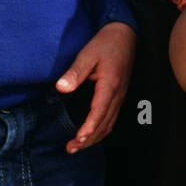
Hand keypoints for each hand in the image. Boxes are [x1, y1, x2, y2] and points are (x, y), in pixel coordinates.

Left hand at [54, 21, 134, 152]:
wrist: (124, 35)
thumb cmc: (105, 44)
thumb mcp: (87, 54)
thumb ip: (74, 73)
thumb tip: (60, 88)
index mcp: (110, 84)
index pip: (99, 112)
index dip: (89, 128)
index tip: (79, 140)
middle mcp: (118, 94)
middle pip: (105, 124)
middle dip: (89, 139)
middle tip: (71, 149)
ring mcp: (120, 96)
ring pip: (109, 124)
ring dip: (94, 138)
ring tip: (77, 146)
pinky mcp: (118, 96)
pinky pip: (111, 118)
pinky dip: (100, 130)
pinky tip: (89, 134)